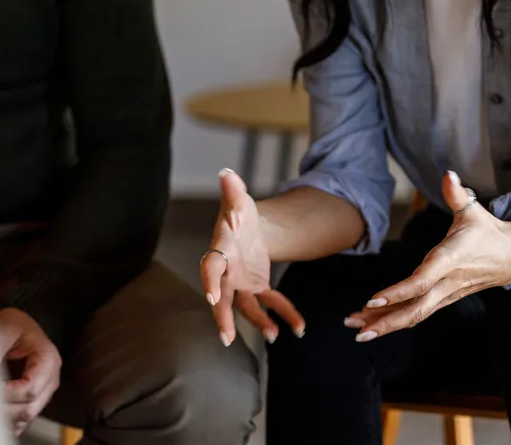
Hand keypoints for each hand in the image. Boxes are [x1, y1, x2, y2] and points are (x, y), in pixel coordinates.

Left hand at [0, 308, 61, 436]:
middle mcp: (51, 378)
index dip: (6, 393)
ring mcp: (44, 391)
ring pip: (25, 416)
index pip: (29, 389)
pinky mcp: (34, 400)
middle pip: (28, 408)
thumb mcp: (5, 328)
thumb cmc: (14, 325)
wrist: (19, 326)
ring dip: (2, 415)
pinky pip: (22, 420)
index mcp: (48, 359)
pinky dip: (7, 421)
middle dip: (2, 407)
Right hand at [201, 168, 305, 345]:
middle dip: (223, 318)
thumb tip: (227, 172)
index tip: (211, 297)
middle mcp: (226, 272)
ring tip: (275, 336)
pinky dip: (285, 314)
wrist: (246, 227)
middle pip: (222, 298)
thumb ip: (233, 190)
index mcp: (220, 251)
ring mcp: (240, 283)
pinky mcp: (257, 287)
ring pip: (246, 308)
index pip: (210, 268)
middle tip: (226, 338)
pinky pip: (270, 303)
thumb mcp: (238, 201)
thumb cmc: (237, 214)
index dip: (210, 282)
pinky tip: (300, 327)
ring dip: (260, 322)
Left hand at [344, 172, 510, 341]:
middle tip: (356, 330)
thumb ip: (457, 195)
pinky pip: (419, 313)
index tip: (374, 301)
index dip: (399, 292)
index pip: (423, 280)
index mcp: (451, 260)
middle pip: (416, 309)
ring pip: (416, 315)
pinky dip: (396, 319)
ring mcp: (446, 294)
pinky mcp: (444, 299)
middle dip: (386, 321)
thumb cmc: (488, 231)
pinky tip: (375, 323)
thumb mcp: (474, 210)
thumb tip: (448, 174)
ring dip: (386, 325)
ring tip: (357, 331)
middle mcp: (447, 282)